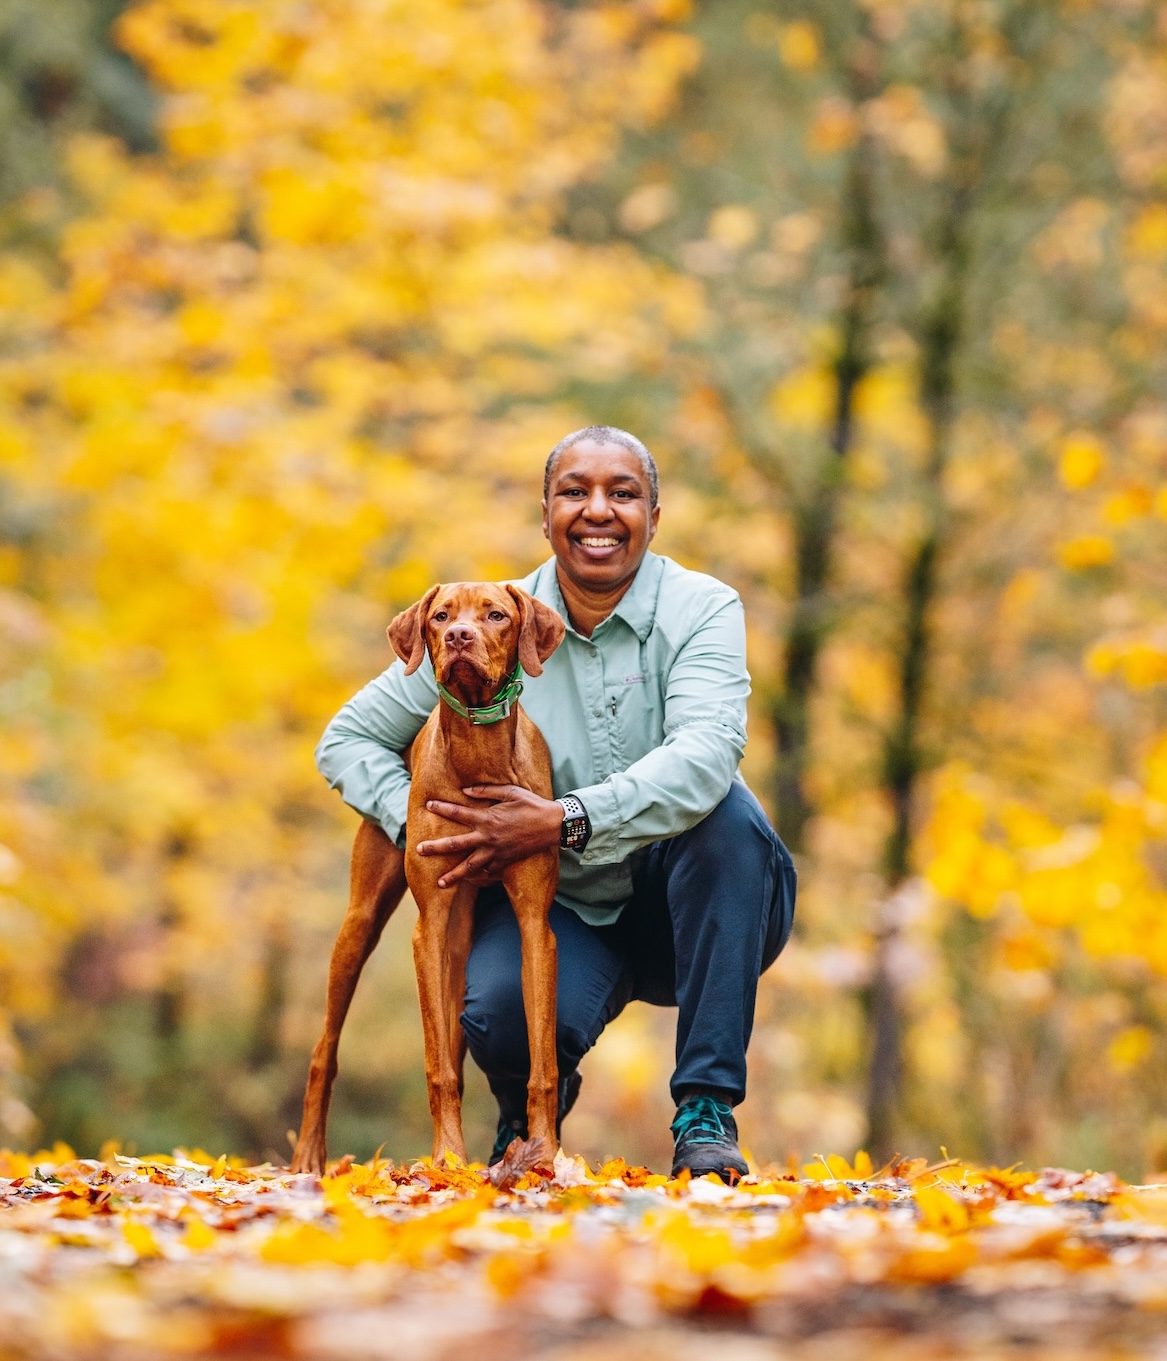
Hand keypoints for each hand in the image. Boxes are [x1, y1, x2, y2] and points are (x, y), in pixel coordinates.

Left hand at [416, 786, 564, 888]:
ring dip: (453, 875)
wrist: (553, 826)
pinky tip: (469, 881)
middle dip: (436, 848)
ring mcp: (496, 853)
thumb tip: (465, 791)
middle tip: (419, 850)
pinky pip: (488, 872)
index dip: (442, 808)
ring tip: (439, 883)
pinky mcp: (505, 862)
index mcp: (487, 818)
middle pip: (456, 845)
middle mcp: (488, 838)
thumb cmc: (532, 805)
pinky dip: (478, 877)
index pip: (458, 813)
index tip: (428, 805)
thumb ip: (486, 791)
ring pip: (469, 867)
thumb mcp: (511, 791)